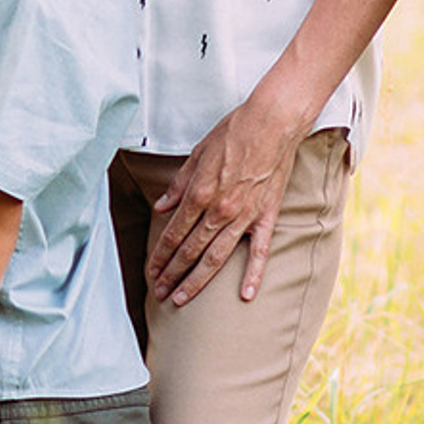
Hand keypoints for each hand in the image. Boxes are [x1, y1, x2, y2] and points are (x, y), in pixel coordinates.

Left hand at [147, 86, 312, 305]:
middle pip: (189, 251)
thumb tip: (160, 207)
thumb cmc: (233, 133)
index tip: (151, 272)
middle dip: (171, 274)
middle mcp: (219, 210)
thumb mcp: (197, 154)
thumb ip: (178, 185)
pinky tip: (246, 295)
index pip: (173, 233)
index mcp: (199, 194)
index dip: (160, 256)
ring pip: (216, 258)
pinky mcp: (266, 217)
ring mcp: (244, 216)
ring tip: (181, 299)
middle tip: (159, 293)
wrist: (272, 123)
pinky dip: (253, 275)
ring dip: (196, 281)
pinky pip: (260, 252)